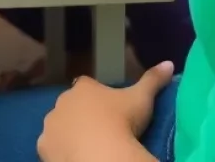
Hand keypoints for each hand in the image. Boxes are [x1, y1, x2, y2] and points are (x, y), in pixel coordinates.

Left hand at [37, 65, 174, 161]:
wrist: (101, 155)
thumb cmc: (122, 122)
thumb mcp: (141, 99)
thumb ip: (153, 79)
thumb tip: (169, 63)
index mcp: (83, 88)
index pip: (86, 86)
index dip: (95, 98)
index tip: (107, 110)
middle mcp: (63, 102)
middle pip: (70, 106)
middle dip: (79, 116)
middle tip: (98, 132)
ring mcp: (51, 124)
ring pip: (58, 126)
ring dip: (67, 133)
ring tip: (86, 148)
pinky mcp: (44, 146)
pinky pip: (51, 147)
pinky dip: (59, 152)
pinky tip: (74, 158)